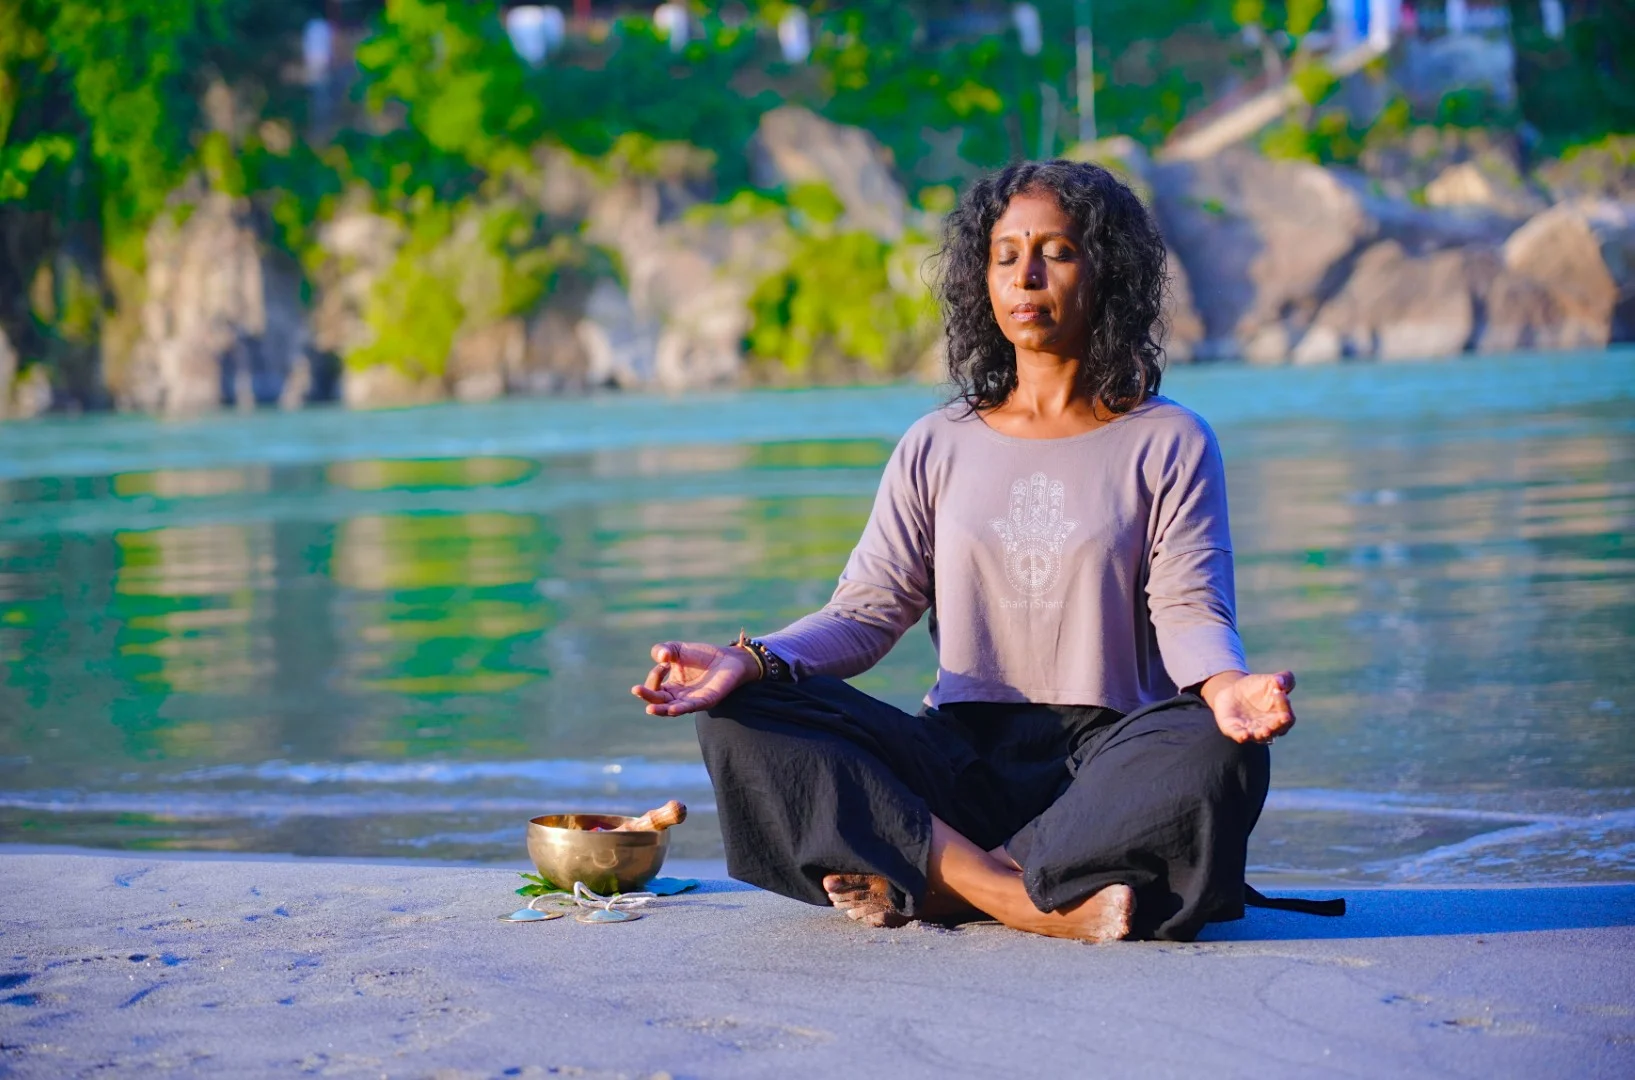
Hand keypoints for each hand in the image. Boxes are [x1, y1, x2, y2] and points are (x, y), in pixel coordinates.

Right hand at [631, 641, 758, 716]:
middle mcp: (679, 697)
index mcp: (671, 686)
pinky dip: (681, 709)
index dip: (654, 675)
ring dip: (660, 710)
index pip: (654, 687)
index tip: (665, 660)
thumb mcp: (678, 649)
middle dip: (646, 696)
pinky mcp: (707, 700)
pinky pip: (692, 707)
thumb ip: (663, 649)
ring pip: (672, 709)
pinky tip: (671, 709)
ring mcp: (692, 700)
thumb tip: (660, 658)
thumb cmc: (703, 655)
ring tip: (650, 708)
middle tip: (636, 689)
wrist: (730, 658)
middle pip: (658, 701)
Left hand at [1205, 671, 1296, 743]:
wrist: (1233, 691)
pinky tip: (1244, 735)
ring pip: (1260, 737)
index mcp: (1280, 716)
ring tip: (1264, 731)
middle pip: (1277, 731)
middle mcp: (1269, 727)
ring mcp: (1252, 730)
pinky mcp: (1235, 730)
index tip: (1278, 691)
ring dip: (1262, 734)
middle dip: (1278, 726)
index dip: (1285, 706)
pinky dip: (1242, 736)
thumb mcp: (1272, 680)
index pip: (1287, 717)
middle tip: (1281, 718)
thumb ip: (1284, 679)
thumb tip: (1280, 681)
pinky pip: (1239, 736)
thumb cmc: (1258, 687)